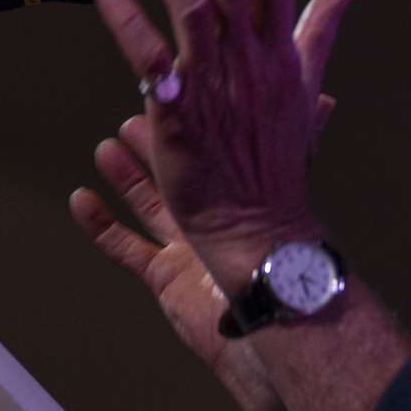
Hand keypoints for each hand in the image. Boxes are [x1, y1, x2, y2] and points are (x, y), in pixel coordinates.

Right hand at [69, 104, 338, 410]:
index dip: (188, 129)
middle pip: (176, 176)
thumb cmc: (285, 251)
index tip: (168, 100)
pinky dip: (101, 225)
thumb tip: (330, 96)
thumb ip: (302, 140)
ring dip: (125, 178)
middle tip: (128, 122)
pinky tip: (81, 199)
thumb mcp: (292, 184)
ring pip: (147, 206)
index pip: (209, 152)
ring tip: (105, 149)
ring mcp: (185, 248)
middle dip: (151, 148)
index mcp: (239, 194)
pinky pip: (125, 248)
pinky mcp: (164, 277)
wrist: (272, 313)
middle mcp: (213, 217)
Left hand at [91, 0, 358, 279]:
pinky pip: (150, 62)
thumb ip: (320, 29)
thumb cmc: (277, 156)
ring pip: (189, 12)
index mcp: (278, 52)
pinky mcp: (178, 114)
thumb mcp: (306, 86)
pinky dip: (129, 25)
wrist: (258, 223)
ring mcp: (213, 87)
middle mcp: (248, 62)